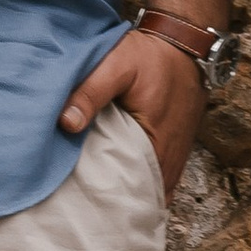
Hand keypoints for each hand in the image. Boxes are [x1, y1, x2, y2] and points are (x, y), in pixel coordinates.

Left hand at [58, 24, 206, 198]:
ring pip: (151, 189)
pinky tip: (122, 184)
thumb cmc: (151, 55)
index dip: (108, 202)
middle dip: (116, 203)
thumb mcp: (117, 65)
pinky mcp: (176, 147)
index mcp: (157, 144)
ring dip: (130, 194)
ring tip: (99, 202)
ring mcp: (176, 155)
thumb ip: (91, 93)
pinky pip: (159, 177)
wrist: (184, 43)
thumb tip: (66, 123)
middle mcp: (170, 157)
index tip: (82, 206)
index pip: (132, 191)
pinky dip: (142, 183)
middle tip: (84, 208)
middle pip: (141, 195)